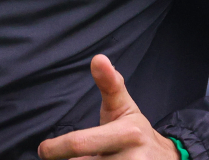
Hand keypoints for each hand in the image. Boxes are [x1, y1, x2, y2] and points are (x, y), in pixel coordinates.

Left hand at [38, 55, 179, 158]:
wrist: (164, 159)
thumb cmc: (134, 130)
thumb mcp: (123, 105)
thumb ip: (109, 83)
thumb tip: (98, 58)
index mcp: (127, 134)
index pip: (80, 144)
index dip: (56, 148)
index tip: (43, 150)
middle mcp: (130, 159)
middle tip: (64, 157)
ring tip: (90, 158)